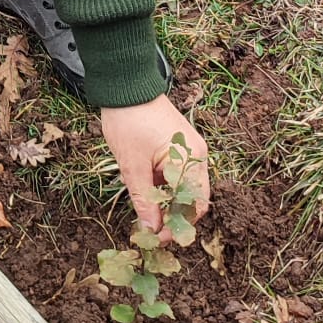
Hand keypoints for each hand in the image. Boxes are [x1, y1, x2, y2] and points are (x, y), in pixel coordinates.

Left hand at [101, 96, 210, 238]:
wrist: (125, 83)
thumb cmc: (128, 121)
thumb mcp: (132, 165)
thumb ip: (144, 199)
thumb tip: (151, 230)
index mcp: (191, 159)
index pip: (194, 205)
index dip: (178, 226)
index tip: (158, 238)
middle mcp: (197, 155)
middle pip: (192, 199)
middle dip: (174, 218)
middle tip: (151, 232)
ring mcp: (189, 150)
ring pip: (184, 188)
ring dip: (168, 204)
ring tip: (146, 217)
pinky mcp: (179, 146)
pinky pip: (176, 175)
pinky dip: (164, 189)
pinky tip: (147, 197)